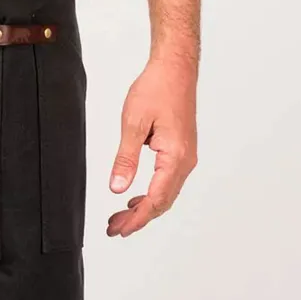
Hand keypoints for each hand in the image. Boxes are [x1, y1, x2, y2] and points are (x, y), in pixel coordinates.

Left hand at [107, 56, 197, 236]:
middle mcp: (185, 161)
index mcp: (176, 157)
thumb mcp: (134, 124)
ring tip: (120, 215)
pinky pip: (167, 180)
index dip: (137, 218)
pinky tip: (135, 195)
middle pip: (163, 201)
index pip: (156, 199)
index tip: (120, 229)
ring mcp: (185, 156)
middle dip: (138, 217)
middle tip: (115, 227)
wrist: (175, 69)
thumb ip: (126, 159)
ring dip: (144, 206)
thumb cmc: (157, 89)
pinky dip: (151, 192)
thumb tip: (117, 187)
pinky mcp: (181, 150)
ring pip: (165, 192)